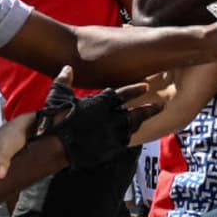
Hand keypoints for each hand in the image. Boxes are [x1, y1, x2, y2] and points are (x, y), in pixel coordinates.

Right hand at [45, 67, 161, 170]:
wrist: (56, 147)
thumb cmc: (56, 120)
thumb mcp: (57, 96)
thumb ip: (65, 81)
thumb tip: (67, 68)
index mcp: (100, 103)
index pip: (123, 94)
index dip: (135, 89)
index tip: (146, 86)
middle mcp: (110, 118)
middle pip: (135, 113)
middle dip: (148, 109)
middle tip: (160, 106)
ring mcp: (111, 135)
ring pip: (131, 128)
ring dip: (139, 123)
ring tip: (147, 119)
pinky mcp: (109, 149)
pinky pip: (123, 142)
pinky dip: (128, 137)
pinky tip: (131, 135)